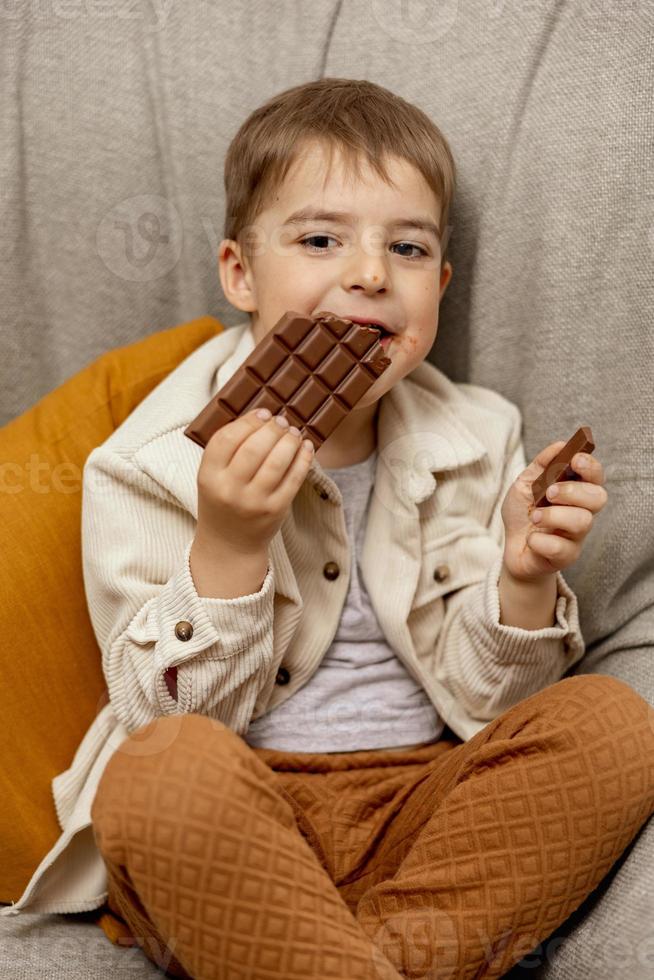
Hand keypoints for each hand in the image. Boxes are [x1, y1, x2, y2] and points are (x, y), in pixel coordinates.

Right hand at [195, 407, 314, 554]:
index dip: (247, 421)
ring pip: (277, 461)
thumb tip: (262, 416)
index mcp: (208, 477)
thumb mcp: (212, 477)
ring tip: (293, 432)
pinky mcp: (276, 509)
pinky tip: (305, 447)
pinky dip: (303, 458)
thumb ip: (227, 449)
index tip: (262, 413)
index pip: (226, 439)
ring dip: (290, 440)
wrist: (229, 545)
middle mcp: (229, 489)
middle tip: (281, 420)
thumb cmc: (222, 502)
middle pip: (254, 447)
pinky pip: (294, 478)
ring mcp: (254, 501)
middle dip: (272, 428)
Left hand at [501, 440, 607, 582]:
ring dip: (553, 516)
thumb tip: (560, 445)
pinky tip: (531, 538)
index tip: (575, 460)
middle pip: (598, 498)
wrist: (511, 547)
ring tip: (534, 517)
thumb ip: (542, 465)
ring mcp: (577, 535)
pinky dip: (540, 541)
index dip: (590, 466)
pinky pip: (561, 548)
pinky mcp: (567, 556)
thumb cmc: (523, 513)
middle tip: (549, 492)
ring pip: (582, 522)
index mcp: (576, 491)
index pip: (596, 476)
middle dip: (573, 491)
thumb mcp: (525, 484)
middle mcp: (582, 511)